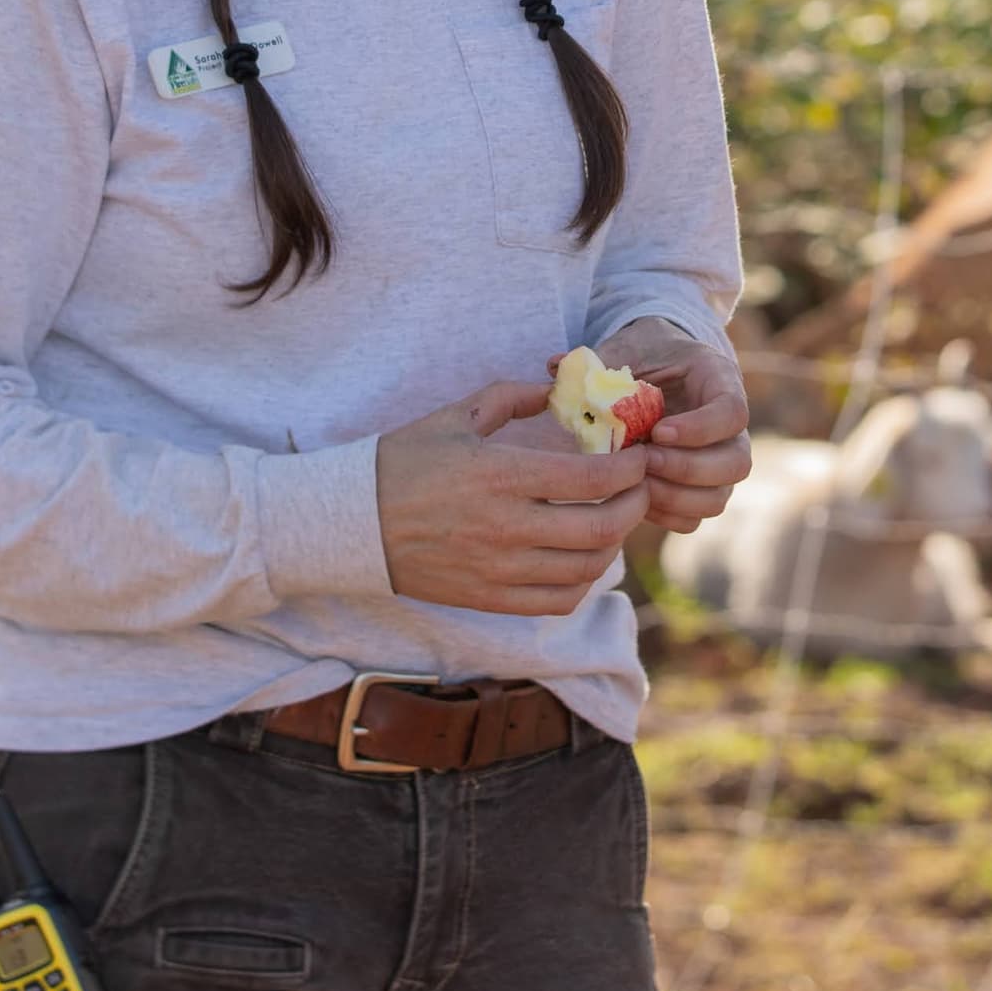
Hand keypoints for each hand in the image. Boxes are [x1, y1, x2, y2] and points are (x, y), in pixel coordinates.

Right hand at [373, 382, 652, 615]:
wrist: (351, 523)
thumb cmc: (401, 462)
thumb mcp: (455, 416)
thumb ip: (511, 397)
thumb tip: (556, 389)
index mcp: (501, 475)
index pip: (592, 479)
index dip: (631, 468)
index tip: (639, 455)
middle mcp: (507, 528)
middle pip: (601, 528)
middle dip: (635, 505)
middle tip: (640, 487)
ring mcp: (499, 569)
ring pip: (586, 569)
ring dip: (614, 543)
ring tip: (616, 520)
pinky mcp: (489, 598)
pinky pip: (557, 601)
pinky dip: (583, 581)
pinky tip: (584, 559)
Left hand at [596, 317, 749, 533]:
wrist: (657, 369)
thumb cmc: (642, 355)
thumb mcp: (626, 347)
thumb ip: (599, 360)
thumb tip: (554, 365)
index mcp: (719, 382)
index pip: (732, 412)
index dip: (700, 428)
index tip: (658, 431)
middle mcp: (730, 428)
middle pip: (736, 463)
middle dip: (687, 469)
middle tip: (642, 461)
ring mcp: (718, 463)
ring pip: (718, 497)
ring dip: (675, 497)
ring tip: (634, 482)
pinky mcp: (699, 490)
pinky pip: (695, 518)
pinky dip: (665, 515)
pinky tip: (634, 499)